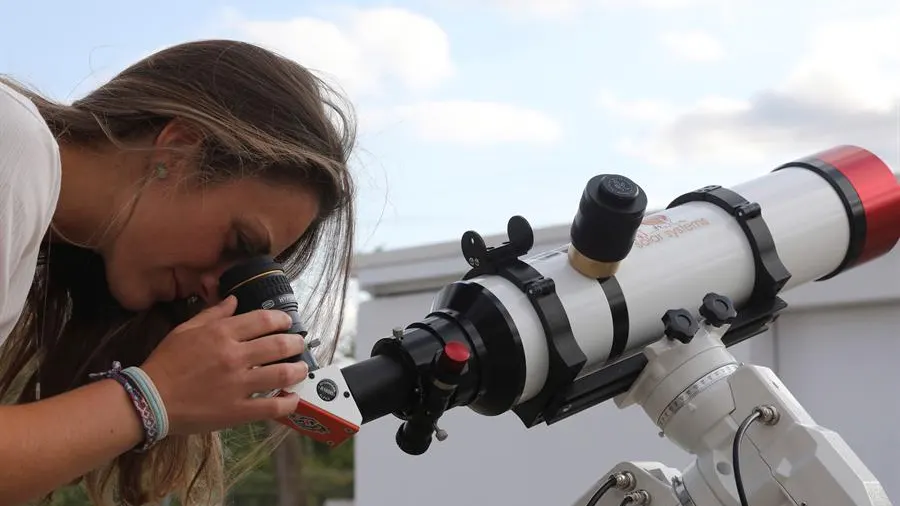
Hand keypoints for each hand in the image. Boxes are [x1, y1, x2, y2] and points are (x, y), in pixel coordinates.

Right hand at [140, 295, 307, 434]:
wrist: (149, 399)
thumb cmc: (166, 362)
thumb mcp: (185, 330)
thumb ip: (213, 314)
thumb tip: (234, 299)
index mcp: (222, 334)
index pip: (264, 320)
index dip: (282, 320)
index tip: (288, 323)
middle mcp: (234, 356)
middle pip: (279, 345)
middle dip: (296, 343)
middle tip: (300, 345)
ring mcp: (238, 384)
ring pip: (282, 374)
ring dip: (298, 370)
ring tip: (302, 369)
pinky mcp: (238, 411)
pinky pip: (272, 407)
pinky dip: (288, 402)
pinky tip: (293, 398)